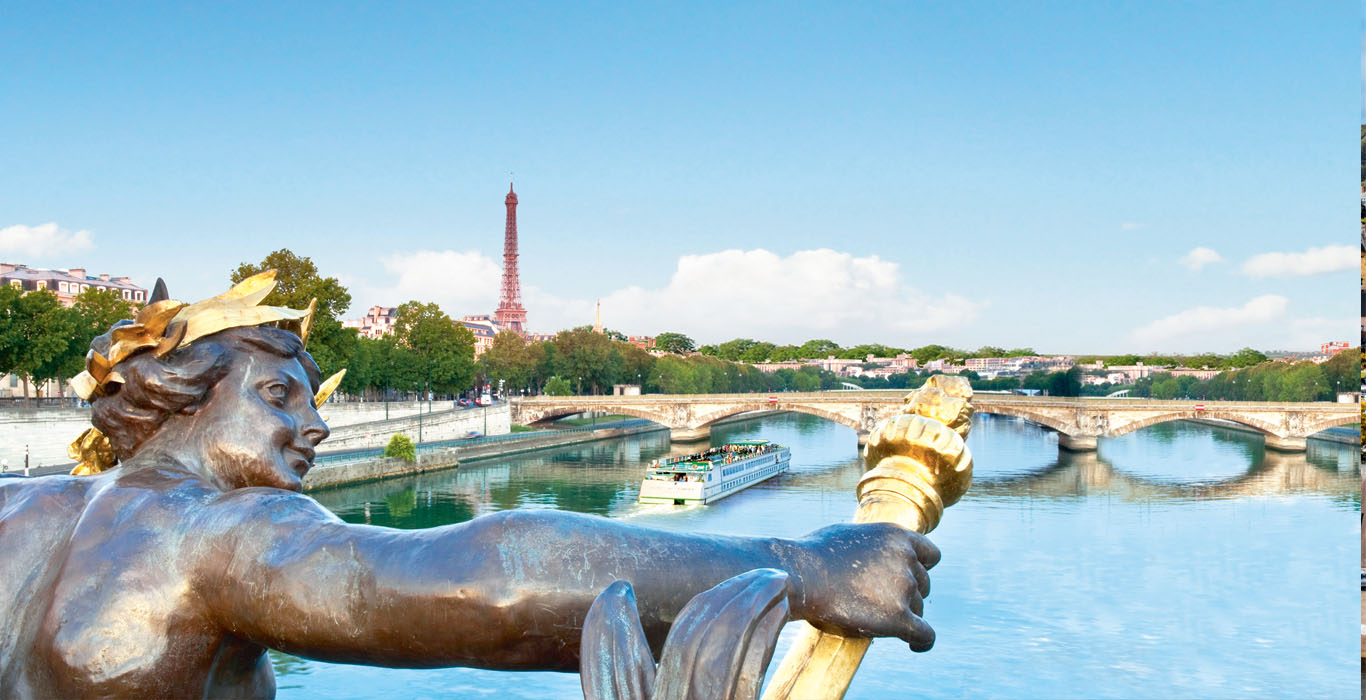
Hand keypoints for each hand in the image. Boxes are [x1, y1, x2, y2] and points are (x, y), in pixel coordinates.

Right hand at [790, 522, 939, 651]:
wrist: (800, 575)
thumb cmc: (812, 555)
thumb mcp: (847, 535)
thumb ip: (869, 544)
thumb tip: (869, 554)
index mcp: (896, 536)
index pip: (930, 555)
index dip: (920, 569)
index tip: (908, 580)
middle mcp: (906, 558)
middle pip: (923, 584)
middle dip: (908, 594)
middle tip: (882, 604)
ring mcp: (904, 587)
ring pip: (919, 609)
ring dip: (904, 615)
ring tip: (877, 621)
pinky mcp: (898, 616)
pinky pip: (924, 634)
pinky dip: (922, 641)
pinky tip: (914, 646)